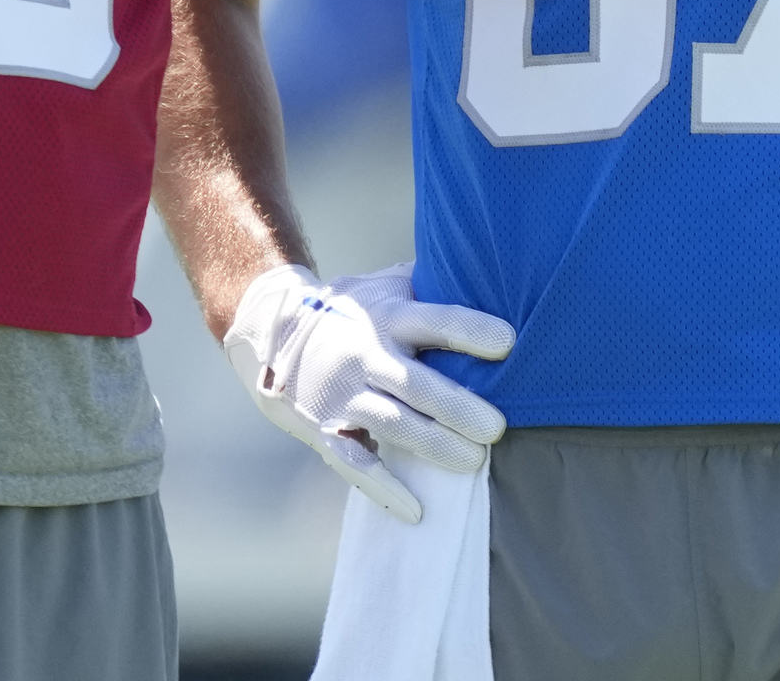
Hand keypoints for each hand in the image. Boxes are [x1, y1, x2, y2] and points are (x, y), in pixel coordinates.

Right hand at [224, 262, 514, 522]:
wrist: (271, 330)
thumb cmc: (351, 308)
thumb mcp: (384, 284)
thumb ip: (430, 282)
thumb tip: (493, 271)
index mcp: (388, 314)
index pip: (435, 320)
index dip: (470, 331)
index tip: (508, 342)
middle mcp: (365, 353)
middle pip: (417, 383)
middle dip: (458, 407)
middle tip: (497, 427)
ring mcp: (343, 394)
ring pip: (393, 424)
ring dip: (435, 446)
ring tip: (475, 463)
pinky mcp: (325, 428)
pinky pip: (356, 462)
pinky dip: (385, 488)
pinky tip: (417, 510)